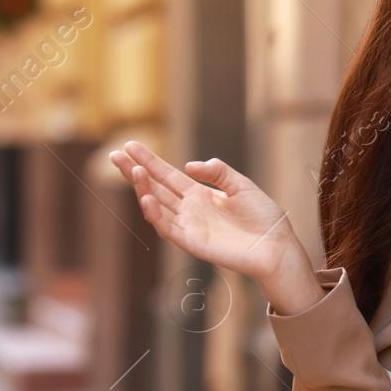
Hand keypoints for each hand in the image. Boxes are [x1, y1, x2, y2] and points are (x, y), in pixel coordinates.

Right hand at [108, 141, 321, 310]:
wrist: (276, 245)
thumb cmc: (263, 217)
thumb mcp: (241, 185)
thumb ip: (218, 172)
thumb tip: (189, 165)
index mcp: (200, 194)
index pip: (168, 175)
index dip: (149, 161)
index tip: (130, 145)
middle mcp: (189, 209)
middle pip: (155, 187)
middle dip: (135, 171)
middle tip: (114, 154)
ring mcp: (188, 226)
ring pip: (157, 205)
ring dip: (143, 188)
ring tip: (133, 170)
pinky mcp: (191, 242)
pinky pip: (167, 227)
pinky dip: (155, 213)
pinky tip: (146, 198)